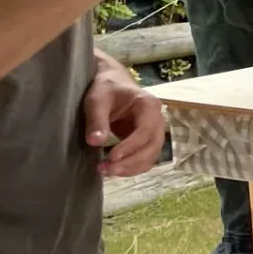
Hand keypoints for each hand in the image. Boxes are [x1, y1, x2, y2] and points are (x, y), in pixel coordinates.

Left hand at [83, 61, 165, 176]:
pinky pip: (146, 158)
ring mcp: (154, 131)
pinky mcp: (147, 140)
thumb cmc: (105, 88)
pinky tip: (115, 169)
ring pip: (151, 155)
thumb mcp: (97, 100)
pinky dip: (133, 167)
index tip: (111, 157)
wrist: (111, 82)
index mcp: (148, 105)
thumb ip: (97, 120)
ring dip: (131, 167)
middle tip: (106, 169)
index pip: (145, 131)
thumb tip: (95, 142)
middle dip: (131, 161)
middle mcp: (157, 119)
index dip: (130, 146)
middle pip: (152, 147)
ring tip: (107, 171)